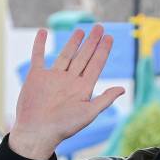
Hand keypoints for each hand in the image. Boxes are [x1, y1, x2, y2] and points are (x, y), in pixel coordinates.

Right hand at [8, 24, 124, 159]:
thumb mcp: (89, 113)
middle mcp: (69, 81)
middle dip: (92, 42)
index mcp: (83, 88)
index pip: (96, 65)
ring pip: (65, 55)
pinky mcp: (37, 76)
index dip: (103, 51)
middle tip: (99, 27)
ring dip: (73, 42)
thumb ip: (105, 99)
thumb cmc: (64, 126)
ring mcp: (53, 77)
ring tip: (80, 31)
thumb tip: (122, 89)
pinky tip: (43, 32)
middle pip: (84, 57)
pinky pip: (38, 57)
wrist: (37, 131)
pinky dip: (39, 44)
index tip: (110, 37)